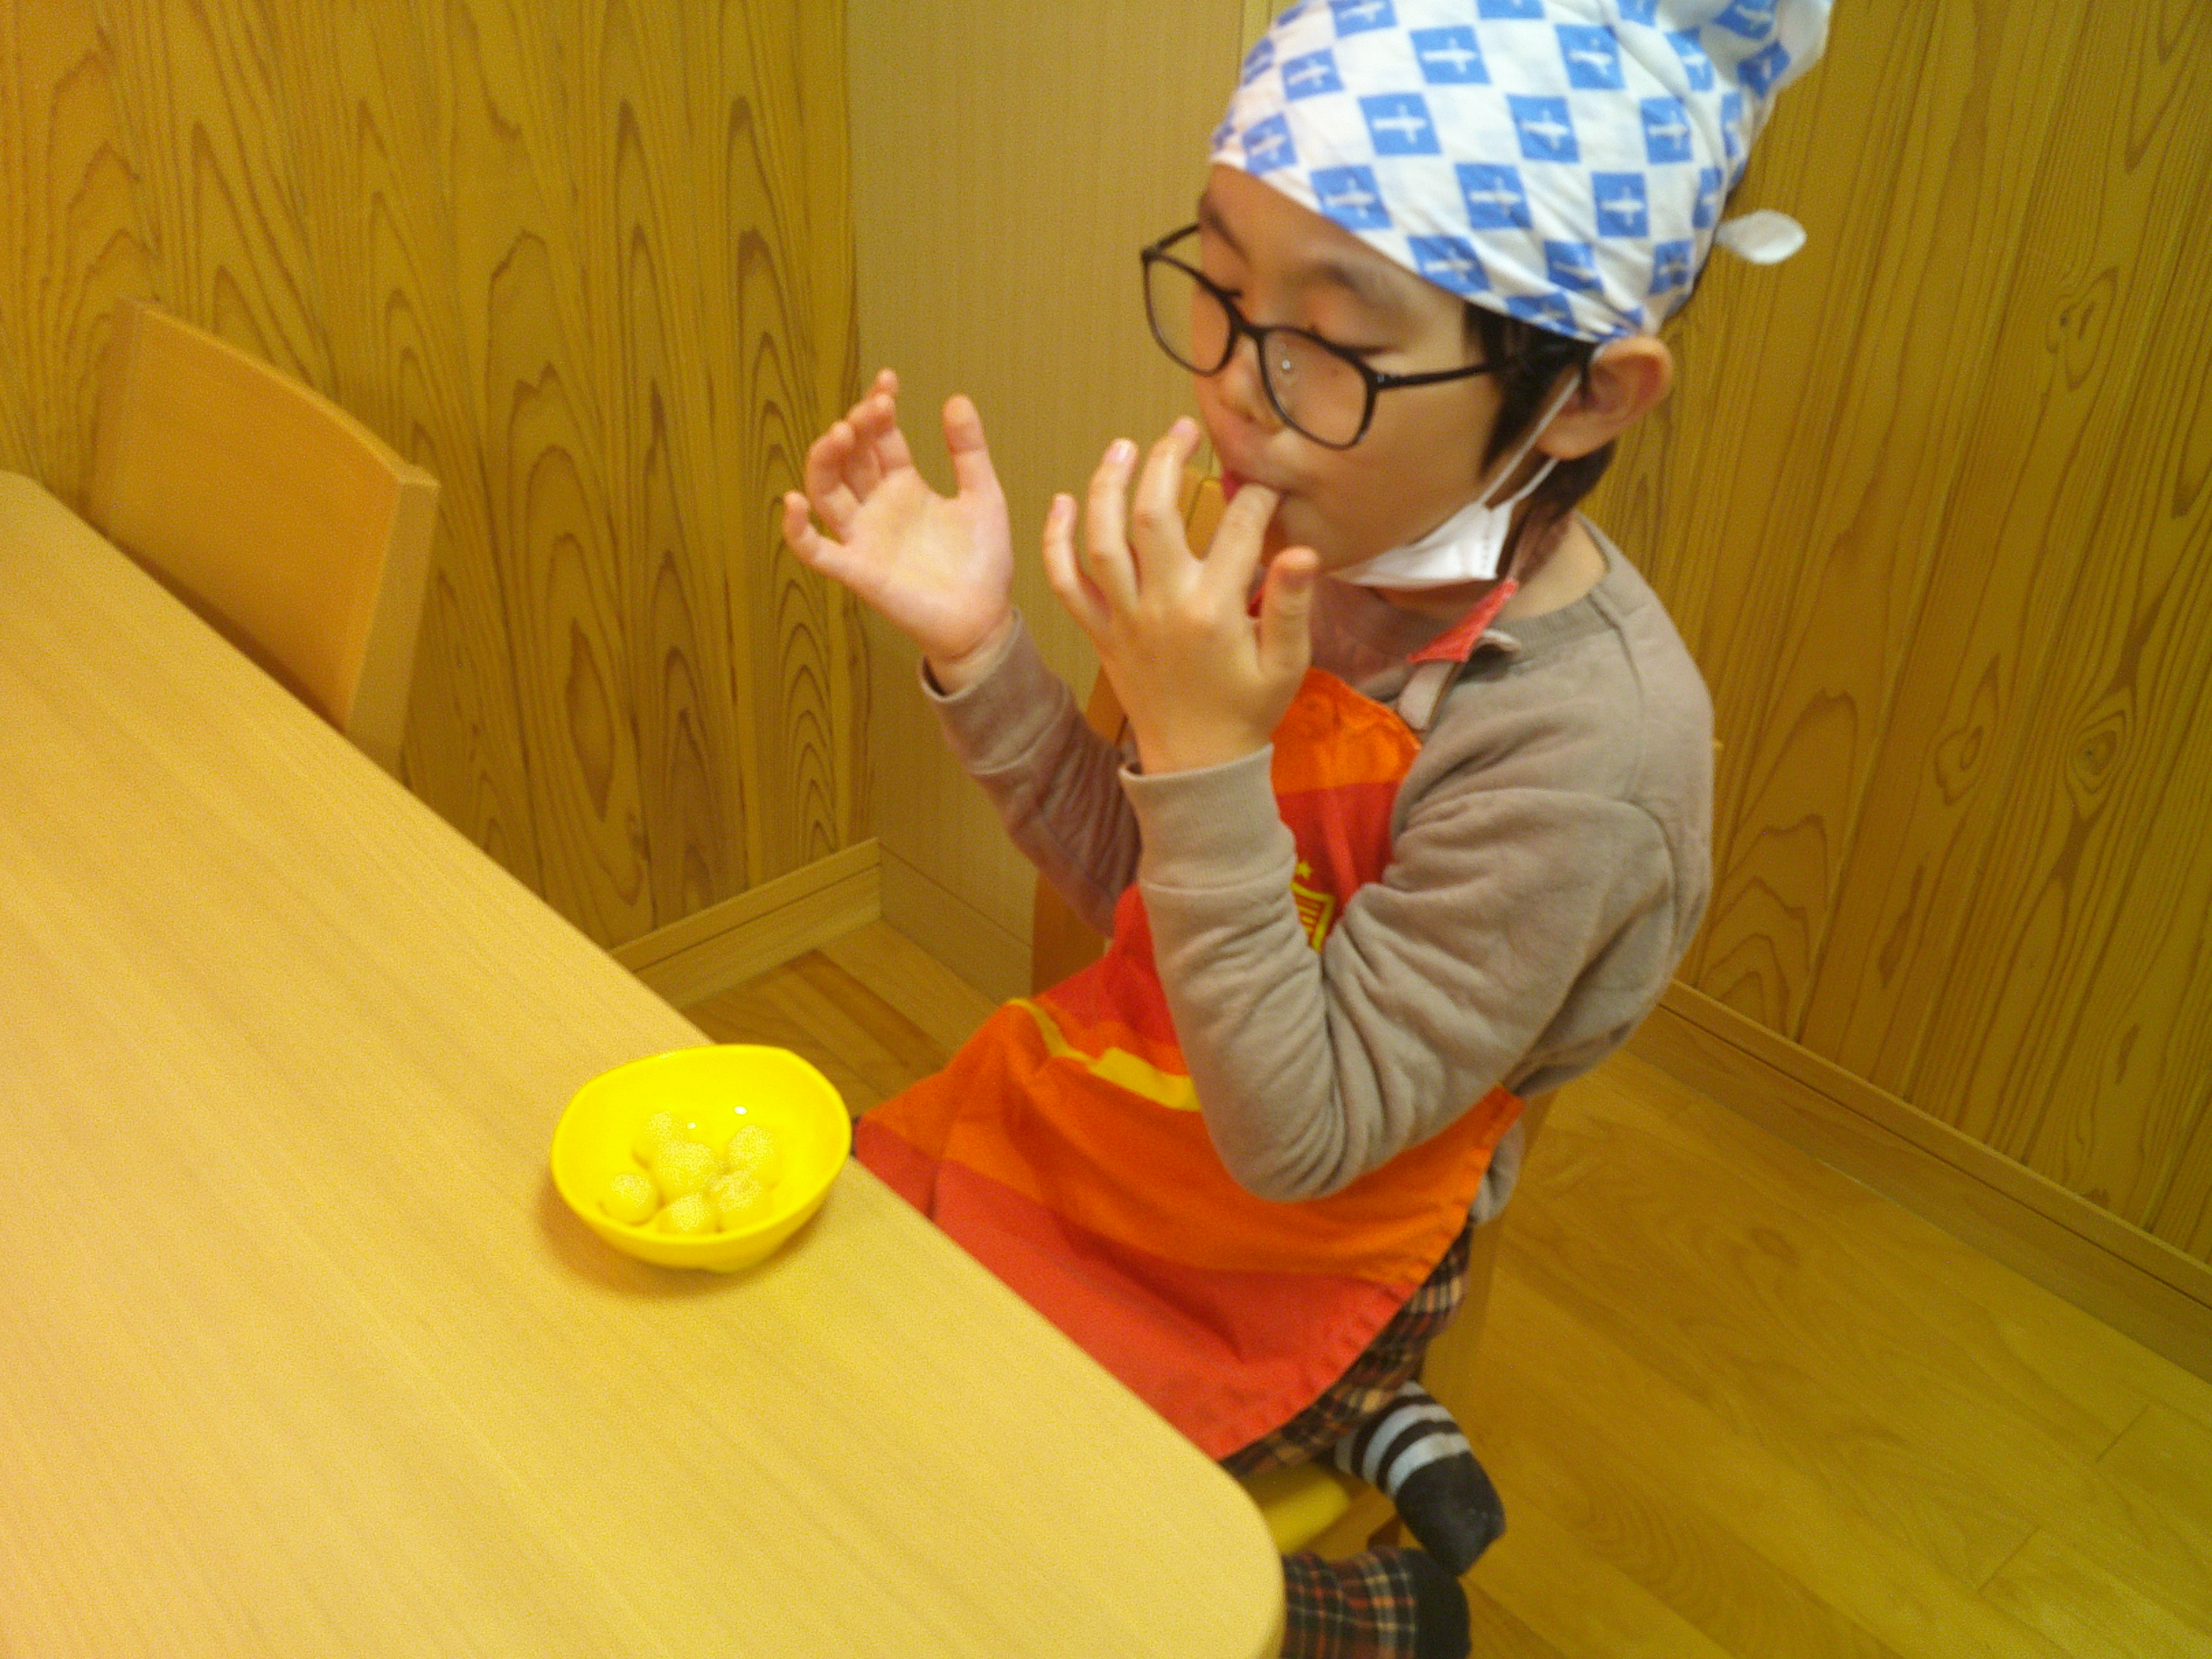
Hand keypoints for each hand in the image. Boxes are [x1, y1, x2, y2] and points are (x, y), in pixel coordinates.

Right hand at [781, 369, 1014, 685]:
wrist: (984, 620)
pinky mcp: (857, 571)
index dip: (878, 408)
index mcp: (903, 485)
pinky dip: (796, 528)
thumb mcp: (983, 496)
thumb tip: (956, 398)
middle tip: (874, 408)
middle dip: (856, 428)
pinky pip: (815, 549)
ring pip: (826, 492)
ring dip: (825, 461)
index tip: (888, 382)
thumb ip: (969, 452)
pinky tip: (792, 501)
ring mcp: (863, 537)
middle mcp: (877, 507)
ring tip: (839, 433)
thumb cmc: (984, 564)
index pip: (879, 437)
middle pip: (850, 457)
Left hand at [1042, 417, 1317, 774]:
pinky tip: (1062, 500)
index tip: (1264, 484)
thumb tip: (1301, 549)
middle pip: (1152, 515)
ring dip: (1107, 485)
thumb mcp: (1286, 663)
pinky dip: (1055, 541)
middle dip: (1166, 462)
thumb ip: (1291, 604)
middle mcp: (1162, 606)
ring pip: (1101, 538)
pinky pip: (1064, 582)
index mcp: (1214, 610)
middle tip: (1183, 429)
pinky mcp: (1099, 633)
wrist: (1195, 765)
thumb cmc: (1247, 711)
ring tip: (1123, 446)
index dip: (1254, 496)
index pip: (1236, 529)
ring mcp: (1123, 619)